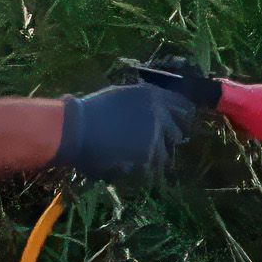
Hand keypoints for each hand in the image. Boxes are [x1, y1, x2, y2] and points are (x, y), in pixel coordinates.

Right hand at [51, 83, 197, 179]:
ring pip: (166, 153)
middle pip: (178, 133)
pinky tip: (125, 163)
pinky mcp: (147, 152)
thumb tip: (153, 113)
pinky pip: (150, 164)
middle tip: (157, 147)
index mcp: (153, 94)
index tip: (179, 126)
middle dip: (169, 142)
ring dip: (154, 158)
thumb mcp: (120, 97)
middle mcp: (159, 112)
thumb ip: (141, 104)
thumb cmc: (91, 110)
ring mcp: (155, 132)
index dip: (182, 118)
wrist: (78, 127)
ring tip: (138, 159)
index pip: (183, 105)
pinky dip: (140, 167)